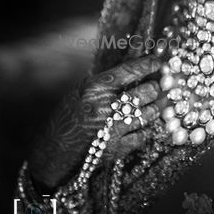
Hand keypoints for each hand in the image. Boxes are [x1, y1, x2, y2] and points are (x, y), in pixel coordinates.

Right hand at [27, 56, 161, 191]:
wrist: (55, 151)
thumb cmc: (69, 116)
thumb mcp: (82, 90)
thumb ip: (107, 80)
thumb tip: (134, 66)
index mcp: (95, 89)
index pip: (130, 71)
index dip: (148, 64)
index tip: (158, 62)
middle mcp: (106, 107)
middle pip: (146, 91)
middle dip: (155, 87)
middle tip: (157, 86)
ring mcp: (113, 130)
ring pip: (149, 113)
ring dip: (155, 107)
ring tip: (155, 103)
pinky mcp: (116, 149)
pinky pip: (143, 135)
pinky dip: (146, 129)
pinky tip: (143, 124)